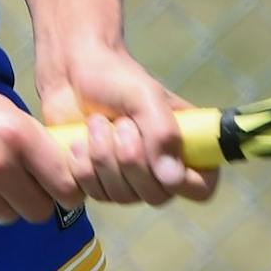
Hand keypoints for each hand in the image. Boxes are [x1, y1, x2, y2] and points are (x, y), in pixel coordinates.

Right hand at [0, 68, 82, 226]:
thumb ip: (24, 135)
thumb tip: (52, 164)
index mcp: (16, 134)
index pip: (63, 183)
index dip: (67, 190)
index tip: (62, 188)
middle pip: (39, 210)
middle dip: (34, 200)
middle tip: (21, 185)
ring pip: (7, 216)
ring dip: (2, 204)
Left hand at [38, 45, 220, 207]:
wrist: (70, 73)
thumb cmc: (116, 78)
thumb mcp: (145, 96)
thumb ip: (162, 133)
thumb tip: (172, 179)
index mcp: (182, 148)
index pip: (201, 188)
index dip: (186, 183)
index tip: (163, 158)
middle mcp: (157, 171)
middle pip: (156, 196)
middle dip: (132, 160)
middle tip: (119, 123)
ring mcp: (124, 182)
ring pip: (121, 197)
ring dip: (102, 158)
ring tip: (95, 123)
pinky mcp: (92, 185)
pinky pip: (90, 196)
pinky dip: (79, 168)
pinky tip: (77, 143)